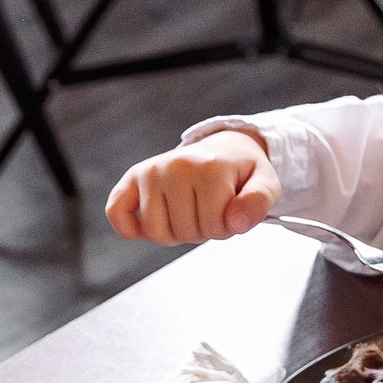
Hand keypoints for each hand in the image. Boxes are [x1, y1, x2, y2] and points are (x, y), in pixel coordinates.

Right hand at [104, 129, 279, 243]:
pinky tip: (145, 226)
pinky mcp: (133, 178)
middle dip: (201, 231)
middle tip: (209, 210)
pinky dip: (128, 228)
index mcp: (209, 168)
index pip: (213, 227)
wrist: (224, 149)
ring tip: (188, 212)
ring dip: (174, 234)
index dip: (225, 228)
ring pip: (154, 232)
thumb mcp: (266, 183)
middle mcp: (175, 166)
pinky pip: (117, 212)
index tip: (230, 210)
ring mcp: (151, 171)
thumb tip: (235, 222)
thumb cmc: (241, 172)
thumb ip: (258, 202)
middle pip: (183, 232)